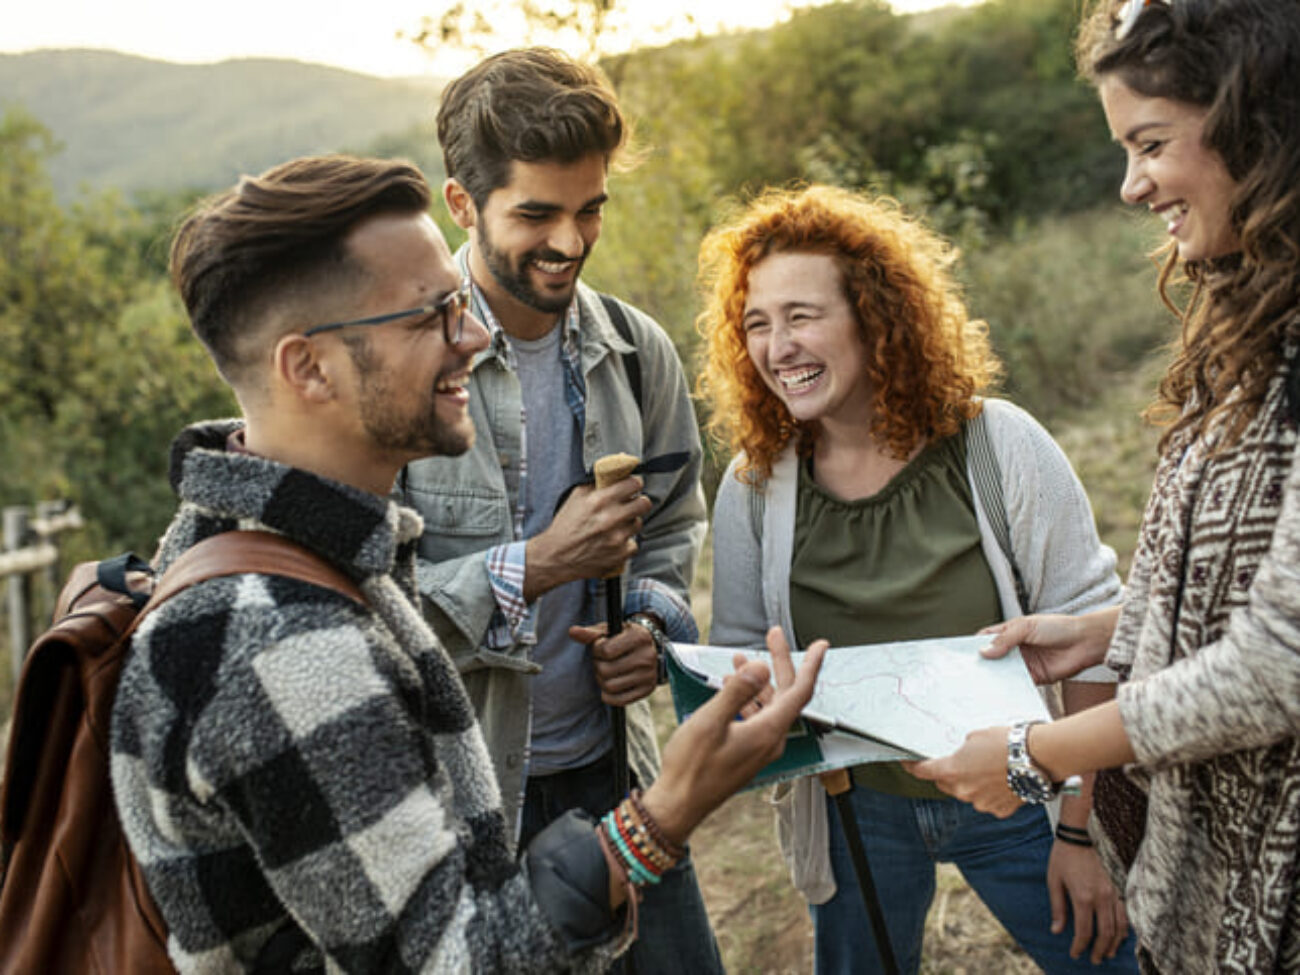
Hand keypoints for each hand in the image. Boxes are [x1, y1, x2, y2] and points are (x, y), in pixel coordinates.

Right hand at [525, 476, 651, 598]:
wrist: (555, 557)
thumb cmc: (564, 528)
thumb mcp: (576, 497)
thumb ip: (597, 484)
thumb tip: (615, 476)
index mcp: (600, 501)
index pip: (634, 484)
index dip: (634, 483)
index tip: (632, 486)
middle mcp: (611, 518)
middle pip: (644, 503)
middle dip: (638, 502)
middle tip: (631, 504)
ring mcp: (617, 538)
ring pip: (638, 523)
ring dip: (629, 523)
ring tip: (614, 526)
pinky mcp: (620, 554)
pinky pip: (634, 544)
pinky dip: (625, 543)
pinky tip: (612, 541)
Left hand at [570, 622, 658, 705]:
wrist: (649, 648)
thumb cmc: (622, 637)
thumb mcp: (609, 631)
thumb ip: (590, 633)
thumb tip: (572, 632)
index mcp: (639, 637)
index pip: (606, 650)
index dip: (597, 650)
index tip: (600, 647)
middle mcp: (647, 656)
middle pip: (606, 671)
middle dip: (598, 666)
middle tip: (602, 661)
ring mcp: (649, 675)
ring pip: (610, 687)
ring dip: (602, 681)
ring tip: (605, 672)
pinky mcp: (648, 690)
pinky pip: (619, 700)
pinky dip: (608, 696)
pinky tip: (609, 684)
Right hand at [641, 627, 826, 844]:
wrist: (678, 804)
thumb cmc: (691, 767)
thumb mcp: (710, 722)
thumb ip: (738, 692)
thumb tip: (762, 667)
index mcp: (768, 732)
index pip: (800, 692)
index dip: (812, 665)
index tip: (821, 644)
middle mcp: (770, 740)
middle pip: (784, 693)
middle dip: (779, 662)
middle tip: (772, 635)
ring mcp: (760, 747)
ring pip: (768, 704)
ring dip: (757, 680)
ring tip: (738, 660)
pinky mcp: (747, 752)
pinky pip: (756, 718)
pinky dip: (747, 698)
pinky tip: (729, 688)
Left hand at [904, 726, 1022, 817]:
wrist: (1037, 756)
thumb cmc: (1007, 742)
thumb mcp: (975, 737)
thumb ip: (962, 750)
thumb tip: (963, 756)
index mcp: (952, 771)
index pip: (923, 772)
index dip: (912, 767)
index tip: (907, 764)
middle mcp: (964, 791)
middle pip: (945, 785)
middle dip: (948, 775)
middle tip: (962, 762)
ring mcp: (982, 804)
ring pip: (967, 795)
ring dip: (972, 784)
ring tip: (990, 768)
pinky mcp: (999, 810)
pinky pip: (987, 802)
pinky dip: (990, 793)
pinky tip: (1002, 780)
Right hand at [978, 609, 1117, 683]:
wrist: (1085, 643)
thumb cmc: (1057, 627)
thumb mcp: (1026, 627)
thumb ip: (1005, 640)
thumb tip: (983, 652)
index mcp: (1010, 633)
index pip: (986, 639)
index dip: (973, 646)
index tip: (959, 656)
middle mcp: (1014, 649)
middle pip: (992, 659)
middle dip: (981, 666)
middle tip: (966, 675)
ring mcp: (1024, 664)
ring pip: (1003, 673)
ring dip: (994, 679)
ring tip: (979, 686)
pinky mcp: (1035, 678)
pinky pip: (1018, 685)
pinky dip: (1010, 689)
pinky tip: (1000, 693)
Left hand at [1047, 836, 1129, 962]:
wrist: (1080, 835)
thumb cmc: (1063, 856)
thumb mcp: (1054, 881)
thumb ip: (1058, 908)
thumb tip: (1057, 930)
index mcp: (1083, 897)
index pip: (1084, 931)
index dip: (1080, 946)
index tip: (1075, 954)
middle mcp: (1101, 897)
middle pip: (1105, 933)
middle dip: (1099, 949)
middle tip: (1094, 959)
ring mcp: (1113, 892)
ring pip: (1119, 926)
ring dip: (1114, 942)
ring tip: (1107, 952)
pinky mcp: (1119, 886)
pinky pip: (1126, 913)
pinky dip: (1124, 928)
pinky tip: (1120, 935)